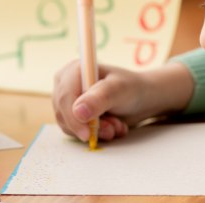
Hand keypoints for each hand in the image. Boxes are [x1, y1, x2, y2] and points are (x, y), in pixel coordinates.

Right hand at [52, 60, 193, 142]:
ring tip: (116, 125)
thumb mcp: (120, 90)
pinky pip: (75, 131)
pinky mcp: (73, 114)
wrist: (140, 99)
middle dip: (89, 126)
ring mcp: (68, 100)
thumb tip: (78, 112)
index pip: (64, 97)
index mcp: (74, 70)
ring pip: (69, 125)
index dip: (73, 118)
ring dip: (95, 131)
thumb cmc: (131, 88)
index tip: (88, 134)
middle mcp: (66, 84)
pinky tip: (111, 127)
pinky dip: (94, 134)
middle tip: (113, 128)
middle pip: (63, 113)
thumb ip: (100, 98)